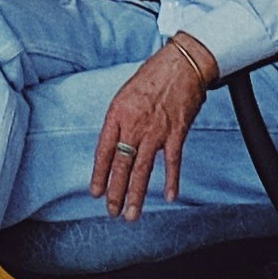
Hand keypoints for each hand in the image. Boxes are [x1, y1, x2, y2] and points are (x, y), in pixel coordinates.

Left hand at [91, 36, 218, 216]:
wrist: (181, 64)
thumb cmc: (153, 76)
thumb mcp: (125, 94)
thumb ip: (119, 120)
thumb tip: (115, 145)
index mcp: (117, 114)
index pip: (104, 150)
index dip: (99, 174)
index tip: (96, 193)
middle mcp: (134, 125)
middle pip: (121, 165)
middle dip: (115, 192)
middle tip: (111, 211)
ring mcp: (155, 131)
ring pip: (142, 169)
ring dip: (136, 194)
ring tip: (131, 214)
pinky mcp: (176, 133)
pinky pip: (172, 162)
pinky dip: (171, 180)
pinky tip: (169, 196)